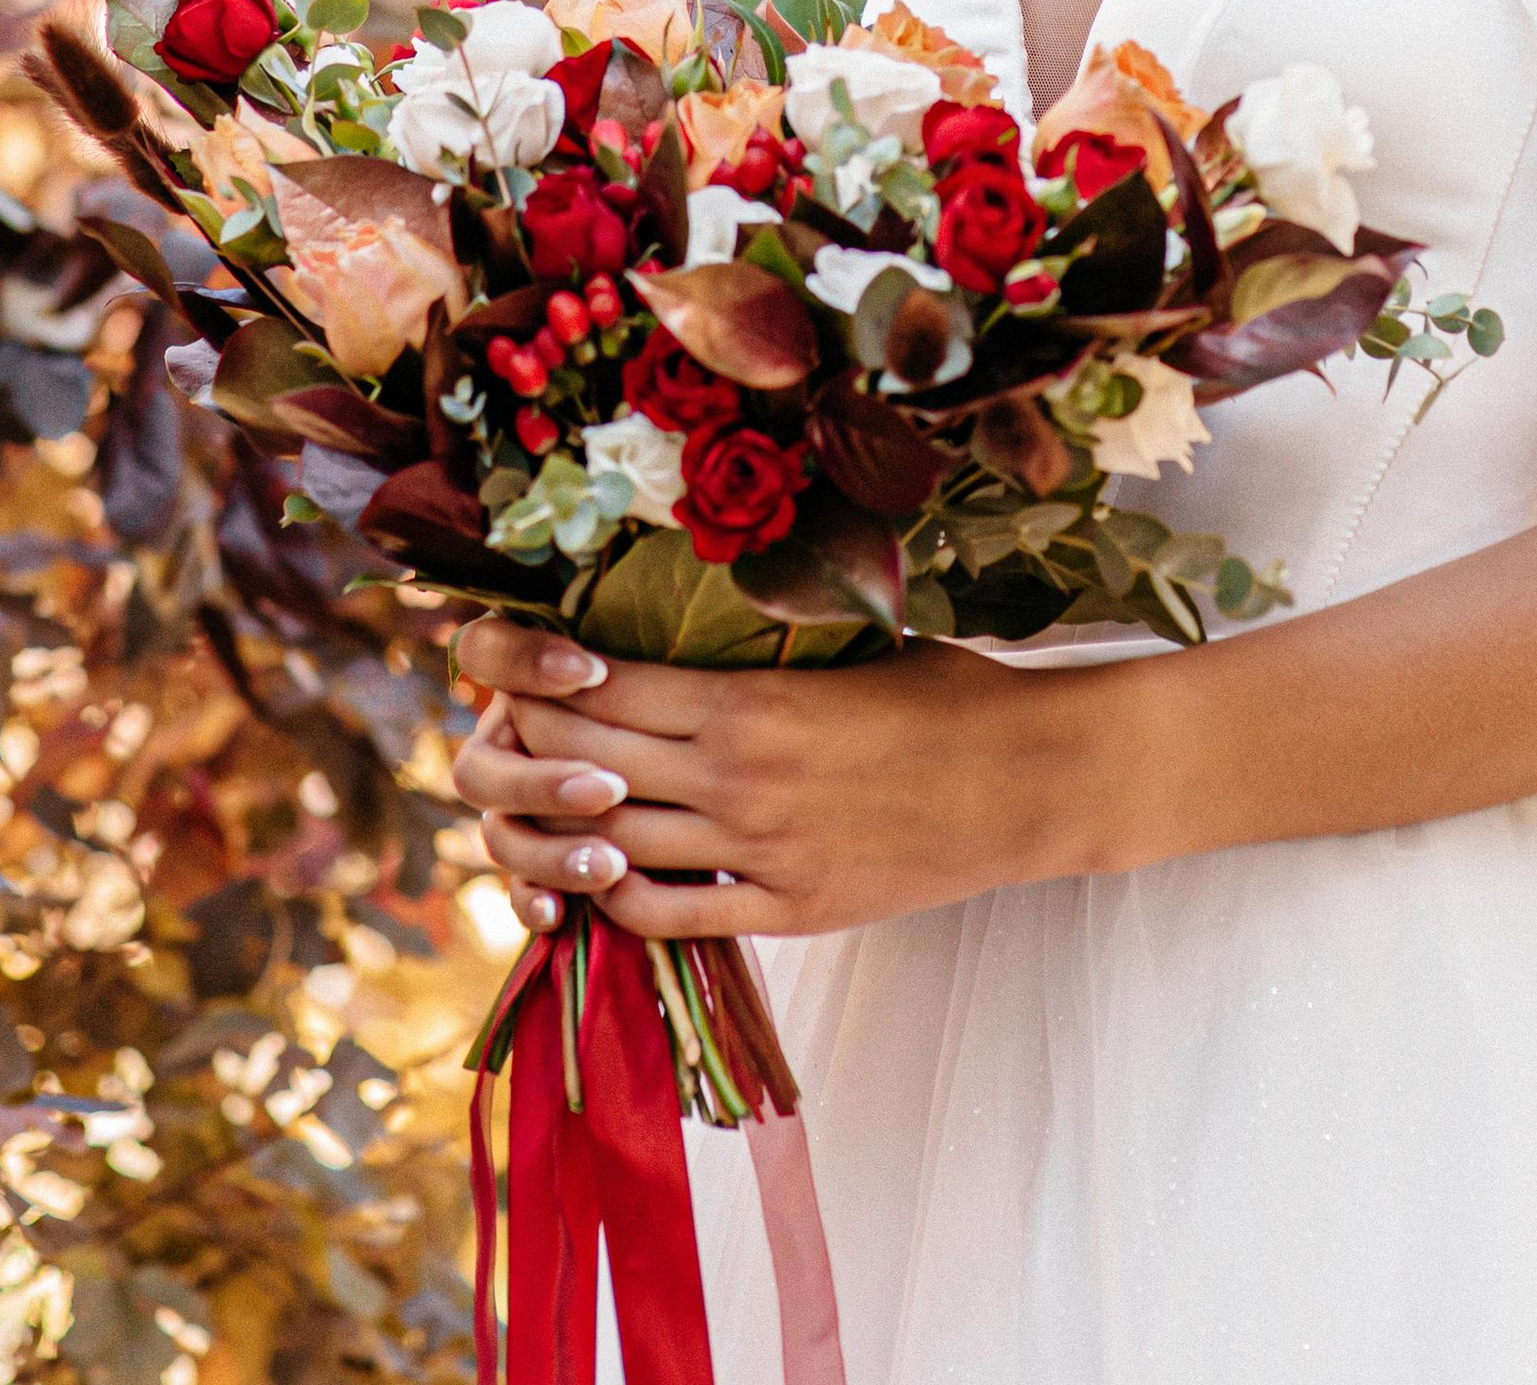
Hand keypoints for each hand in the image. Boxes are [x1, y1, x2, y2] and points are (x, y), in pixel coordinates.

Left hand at [449, 618, 1111, 939]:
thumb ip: (760, 651)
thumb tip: (684, 620)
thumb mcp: (847, 648)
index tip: (515, 663)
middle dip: (531, 744)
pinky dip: (617, 897)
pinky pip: (669, 916)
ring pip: (613, 846)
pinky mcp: (790, 910)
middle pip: (588, 762)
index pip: (602, 688)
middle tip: (505, 727)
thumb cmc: (946, 692)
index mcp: (751, 699)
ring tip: (539, 802)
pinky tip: (604, 872)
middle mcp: (740, 778)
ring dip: (561, 826)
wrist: (1031, 777)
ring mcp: (760, 852)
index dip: (540, 676)